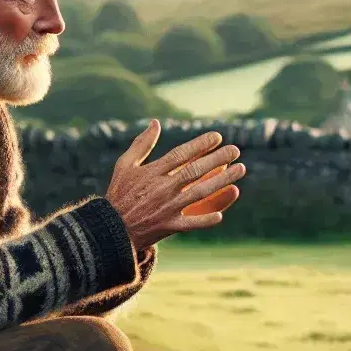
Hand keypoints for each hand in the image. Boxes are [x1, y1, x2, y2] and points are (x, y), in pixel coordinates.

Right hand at [105, 121, 246, 249]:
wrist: (110, 227)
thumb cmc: (119, 194)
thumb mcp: (125, 165)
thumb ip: (141, 144)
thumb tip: (155, 123)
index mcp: (152, 172)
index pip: (181, 154)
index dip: (200, 144)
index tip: (217, 136)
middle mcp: (162, 188)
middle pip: (195, 171)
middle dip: (218, 159)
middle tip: (235, 150)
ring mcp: (167, 208)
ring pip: (200, 193)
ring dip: (222, 181)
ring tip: (240, 170)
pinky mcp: (168, 226)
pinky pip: (190, 223)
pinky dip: (205, 220)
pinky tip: (221, 214)